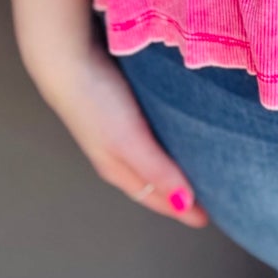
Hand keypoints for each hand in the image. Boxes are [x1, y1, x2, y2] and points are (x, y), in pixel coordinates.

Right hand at [29, 43, 210, 229]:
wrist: (67, 58)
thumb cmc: (96, 101)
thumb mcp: (129, 139)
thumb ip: (155, 170)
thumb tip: (184, 205)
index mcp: (119, 168)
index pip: (156, 197)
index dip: (181, 209)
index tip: (208, 218)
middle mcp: (119, 153)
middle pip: (153, 181)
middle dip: (178, 191)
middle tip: (210, 194)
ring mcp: (119, 130)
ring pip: (153, 157)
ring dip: (174, 165)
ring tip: (200, 165)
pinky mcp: (123, 105)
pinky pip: (152, 132)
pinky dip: (167, 140)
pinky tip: (178, 128)